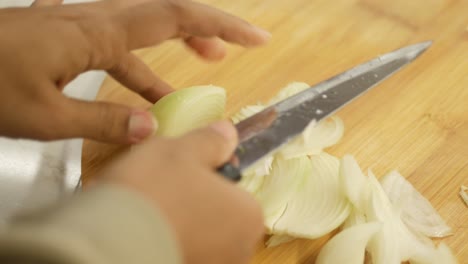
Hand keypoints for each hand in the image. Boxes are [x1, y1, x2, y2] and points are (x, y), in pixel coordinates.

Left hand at [0, 0, 269, 143]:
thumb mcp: (43, 115)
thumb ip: (102, 119)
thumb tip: (151, 126)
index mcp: (95, 34)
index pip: (174, 20)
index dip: (220, 26)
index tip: (254, 37)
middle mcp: (91, 21)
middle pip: (161, 15)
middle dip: (201, 31)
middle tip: (227, 54)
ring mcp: (72, 26)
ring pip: (133, 35)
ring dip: (162, 59)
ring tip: (180, 94)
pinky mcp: (56, 36)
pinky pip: (103, 45)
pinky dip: (124, 64)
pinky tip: (123, 80)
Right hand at [99, 120, 263, 263]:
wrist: (111, 242)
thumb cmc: (154, 192)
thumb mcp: (183, 151)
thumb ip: (211, 142)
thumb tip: (227, 133)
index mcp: (248, 216)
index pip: (235, 189)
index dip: (208, 174)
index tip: (184, 169)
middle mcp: (238, 249)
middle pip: (216, 214)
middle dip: (193, 199)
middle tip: (162, 188)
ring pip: (195, 234)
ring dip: (177, 221)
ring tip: (148, 209)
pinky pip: (177, 249)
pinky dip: (163, 239)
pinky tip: (141, 231)